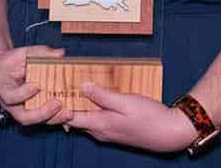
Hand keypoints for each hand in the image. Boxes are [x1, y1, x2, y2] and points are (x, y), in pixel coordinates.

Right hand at [0, 45, 73, 125]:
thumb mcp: (20, 54)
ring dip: (54, 118)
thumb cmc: (9, 64)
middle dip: (42, 113)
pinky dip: (57, 119)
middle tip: (57, 103)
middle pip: (24, 117)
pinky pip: (45, 119)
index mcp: (4, 89)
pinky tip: (70, 115)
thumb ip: (39, 53)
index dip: (23, 94)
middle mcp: (12, 105)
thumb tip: (60, 53)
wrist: (1, 74)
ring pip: (36, 121)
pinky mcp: (33, 111)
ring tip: (69, 113)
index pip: (10, 97)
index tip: (36, 86)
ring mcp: (22, 110)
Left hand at [64, 82, 197, 152]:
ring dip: (78, 107)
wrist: (169, 133)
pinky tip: (94, 98)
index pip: (69, 118)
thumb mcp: (126, 101)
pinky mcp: (115, 132)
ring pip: (85, 121)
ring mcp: (107, 134)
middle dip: (65, 106)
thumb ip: (102, 95)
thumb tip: (82, 85)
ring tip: (73, 89)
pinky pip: (96, 122)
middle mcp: (100, 132)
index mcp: (99, 124)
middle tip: (58, 86)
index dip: (58, 106)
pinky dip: (90, 111)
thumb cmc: (150, 117)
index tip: (51, 91)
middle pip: (74, 120)